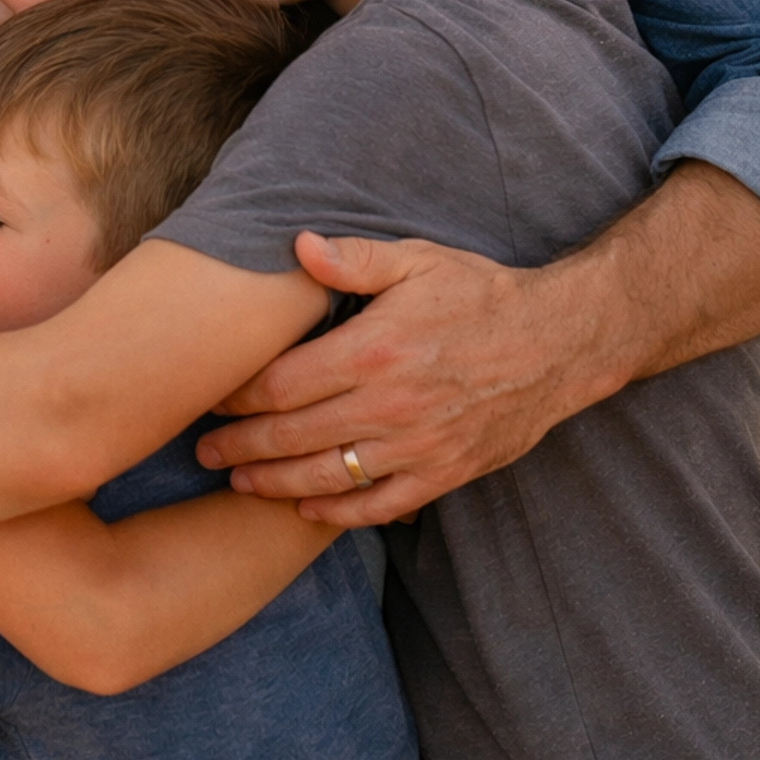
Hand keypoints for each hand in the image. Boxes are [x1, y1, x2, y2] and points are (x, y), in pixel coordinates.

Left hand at [195, 229, 583, 524]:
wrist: (558, 343)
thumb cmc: (479, 294)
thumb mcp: (417, 259)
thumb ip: (353, 257)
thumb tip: (296, 245)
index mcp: (373, 349)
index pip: (282, 383)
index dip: (237, 395)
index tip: (208, 398)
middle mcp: (389, 404)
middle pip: (293, 435)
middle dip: (240, 446)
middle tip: (201, 452)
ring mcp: (418, 445)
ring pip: (329, 477)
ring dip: (275, 484)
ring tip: (238, 482)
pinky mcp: (444, 473)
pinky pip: (381, 504)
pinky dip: (339, 514)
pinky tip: (306, 511)